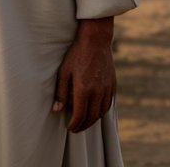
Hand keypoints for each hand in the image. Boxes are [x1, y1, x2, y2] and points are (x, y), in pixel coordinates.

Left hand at [52, 17, 115, 132]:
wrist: (95, 41)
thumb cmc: (76, 55)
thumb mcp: (64, 72)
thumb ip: (61, 93)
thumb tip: (57, 110)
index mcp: (84, 89)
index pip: (79, 115)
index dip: (74, 124)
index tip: (68, 127)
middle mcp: (97, 92)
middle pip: (91, 117)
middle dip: (82, 126)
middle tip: (75, 128)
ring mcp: (107, 89)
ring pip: (101, 112)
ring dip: (92, 120)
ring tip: (84, 122)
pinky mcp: (112, 84)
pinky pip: (108, 104)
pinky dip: (101, 111)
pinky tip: (95, 111)